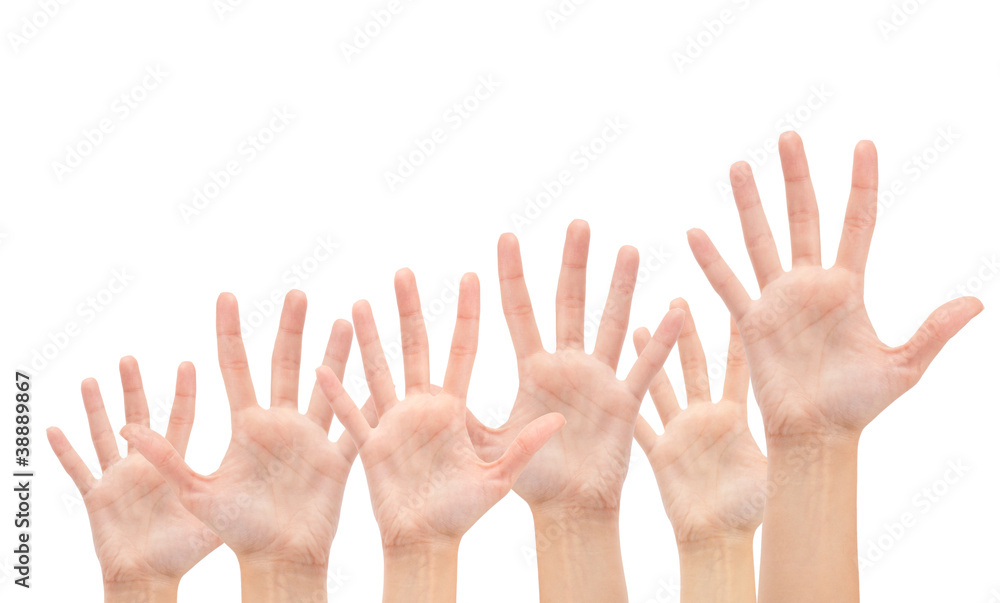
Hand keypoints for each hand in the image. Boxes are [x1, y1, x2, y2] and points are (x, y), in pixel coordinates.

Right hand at [47, 357, 220, 597]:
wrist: (152, 578)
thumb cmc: (184, 551)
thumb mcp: (212, 513)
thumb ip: (233, 489)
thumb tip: (278, 474)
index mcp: (174, 466)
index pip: (180, 420)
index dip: (183, 394)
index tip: (188, 364)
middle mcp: (144, 466)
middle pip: (139, 417)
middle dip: (134, 388)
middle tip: (130, 358)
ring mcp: (119, 479)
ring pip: (105, 435)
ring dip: (97, 408)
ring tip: (92, 379)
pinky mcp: (98, 497)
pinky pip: (79, 470)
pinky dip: (66, 451)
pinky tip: (53, 428)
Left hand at [121, 291, 360, 596]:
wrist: (278, 559)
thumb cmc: (237, 530)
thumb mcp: (196, 493)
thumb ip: (167, 459)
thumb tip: (128, 431)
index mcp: (246, 425)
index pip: (235, 366)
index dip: (229, 331)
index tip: (226, 295)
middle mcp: (279, 424)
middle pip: (284, 364)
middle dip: (291, 328)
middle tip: (297, 293)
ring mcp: (310, 438)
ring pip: (326, 384)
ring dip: (335, 353)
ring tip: (346, 317)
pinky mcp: (336, 458)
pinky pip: (354, 425)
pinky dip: (364, 403)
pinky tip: (377, 377)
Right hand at [316, 270, 563, 549]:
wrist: (427, 542)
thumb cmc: (462, 513)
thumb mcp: (499, 477)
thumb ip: (525, 447)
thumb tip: (559, 421)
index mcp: (453, 409)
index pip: (462, 350)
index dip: (467, 315)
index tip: (471, 277)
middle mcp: (422, 408)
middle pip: (415, 349)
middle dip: (409, 311)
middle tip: (404, 272)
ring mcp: (394, 423)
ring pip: (379, 371)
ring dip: (369, 339)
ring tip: (359, 304)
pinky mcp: (371, 446)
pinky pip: (352, 416)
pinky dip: (339, 395)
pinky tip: (324, 368)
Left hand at [467, 220, 685, 513]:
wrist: (569, 508)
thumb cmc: (531, 479)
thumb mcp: (489, 445)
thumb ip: (464, 419)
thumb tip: (428, 394)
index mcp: (533, 369)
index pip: (519, 311)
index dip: (512, 276)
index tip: (506, 237)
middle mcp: (567, 365)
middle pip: (570, 304)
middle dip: (572, 264)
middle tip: (578, 223)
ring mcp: (599, 380)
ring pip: (611, 325)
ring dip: (620, 289)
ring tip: (628, 250)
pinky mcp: (624, 403)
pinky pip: (645, 370)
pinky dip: (661, 344)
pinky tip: (675, 312)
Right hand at [632, 299, 766, 545]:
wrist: (718, 540)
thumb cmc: (749, 510)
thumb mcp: (776, 466)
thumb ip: (790, 439)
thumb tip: (819, 414)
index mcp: (734, 416)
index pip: (738, 366)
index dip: (737, 335)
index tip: (737, 302)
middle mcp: (705, 417)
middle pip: (695, 364)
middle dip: (686, 332)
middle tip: (679, 299)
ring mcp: (680, 432)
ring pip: (661, 383)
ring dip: (650, 356)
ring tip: (637, 323)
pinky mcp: (659, 451)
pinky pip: (640, 419)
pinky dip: (630, 396)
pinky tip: (616, 374)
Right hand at [687, 133, 982, 438]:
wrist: (817, 433)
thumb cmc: (860, 405)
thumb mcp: (903, 368)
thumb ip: (933, 332)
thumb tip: (976, 302)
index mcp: (849, 289)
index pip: (857, 224)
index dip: (861, 185)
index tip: (864, 145)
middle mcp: (811, 286)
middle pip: (804, 219)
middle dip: (796, 177)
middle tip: (789, 137)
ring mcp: (778, 300)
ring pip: (761, 241)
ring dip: (749, 205)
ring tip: (738, 166)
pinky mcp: (752, 321)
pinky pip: (728, 286)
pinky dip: (712, 262)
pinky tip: (696, 233)